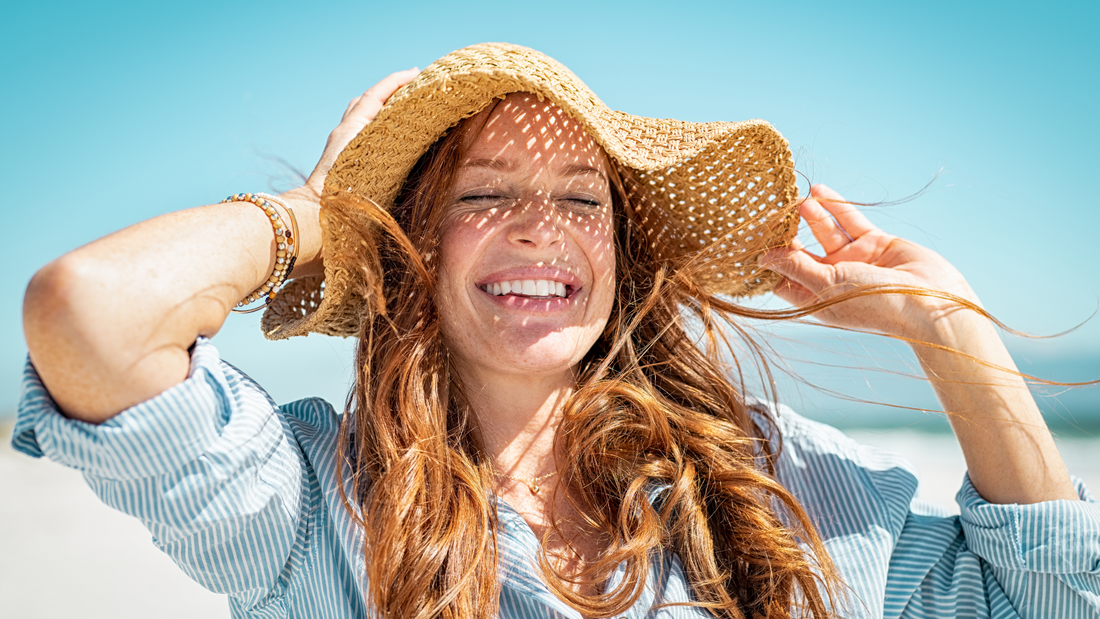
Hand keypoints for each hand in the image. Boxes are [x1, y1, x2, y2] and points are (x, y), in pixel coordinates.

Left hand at [303, 67, 420, 195]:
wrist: (317, 213)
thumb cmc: (343, 193)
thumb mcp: (367, 160)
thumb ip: (383, 142)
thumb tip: (402, 120)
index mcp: (352, 128)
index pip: (374, 95)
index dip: (395, 81)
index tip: (416, 72)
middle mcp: (345, 131)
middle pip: (366, 100)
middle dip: (389, 90)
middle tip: (413, 86)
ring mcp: (341, 143)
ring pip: (361, 114)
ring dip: (381, 106)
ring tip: (405, 107)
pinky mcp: (341, 157)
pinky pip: (360, 130)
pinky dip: (376, 124)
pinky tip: (390, 134)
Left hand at [762, 184, 978, 342]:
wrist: (929, 301)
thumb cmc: (874, 303)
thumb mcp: (827, 284)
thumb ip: (795, 267)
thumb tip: (762, 257)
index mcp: (817, 298)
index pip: (783, 277)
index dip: (768, 259)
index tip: (751, 239)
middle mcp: (832, 279)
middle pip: (801, 252)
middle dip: (786, 233)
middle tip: (770, 212)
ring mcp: (853, 260)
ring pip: (825, 233)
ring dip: (810, 216)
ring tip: (795, 201)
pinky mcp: (874, 242)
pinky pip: (849, 221)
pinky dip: (835, 206)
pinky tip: (818, 191)